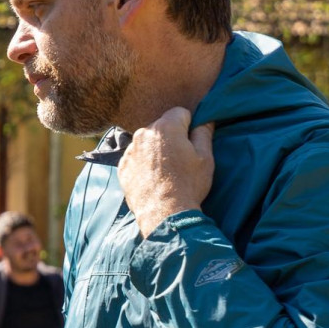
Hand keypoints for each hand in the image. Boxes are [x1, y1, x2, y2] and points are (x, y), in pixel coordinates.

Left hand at [118, 108, 214, 237]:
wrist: (165, 214)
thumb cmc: (188, 184)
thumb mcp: (205, 158)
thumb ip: (204, 133)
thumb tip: (206, 120)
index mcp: (165, 127)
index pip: (180, 113)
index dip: (189, 125)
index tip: (192, 141)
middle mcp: (143, 134)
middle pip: (162, 126)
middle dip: (172, 136)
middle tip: (181, 158)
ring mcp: (129, 150)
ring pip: (147, 142)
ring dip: (156, 150)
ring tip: (167, 171)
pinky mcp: (122, 166)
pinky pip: (135, 157)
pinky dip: (143, 163)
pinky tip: (154, 178)